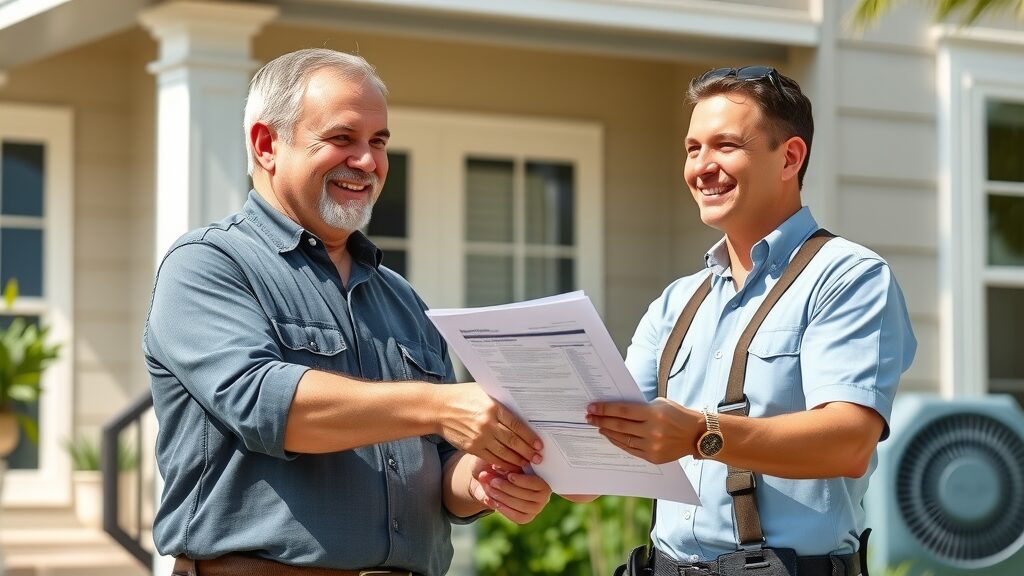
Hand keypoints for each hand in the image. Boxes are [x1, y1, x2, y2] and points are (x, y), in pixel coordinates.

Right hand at [436, 383, 542, 469]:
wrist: (438, 408)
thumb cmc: (462, 397)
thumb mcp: (483, 393)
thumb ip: (500, 403)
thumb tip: (522, 410)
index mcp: (493, 407)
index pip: (517, 425)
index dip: (530, 437)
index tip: (539, 444)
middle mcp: (487, 423)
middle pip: (513, 442)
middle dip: (528, 452)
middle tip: (538, 457)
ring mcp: (479, 437)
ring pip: (504, 453)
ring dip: (517, 460)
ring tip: (526, 463)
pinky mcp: (471, 447)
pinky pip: (491, 459)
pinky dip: (502, 464)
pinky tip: (510, 466)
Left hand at [470, 462, 551, 523]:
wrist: (507, 486)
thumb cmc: (511, 471)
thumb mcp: (511, 467)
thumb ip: (507, 466)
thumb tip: (495, 466)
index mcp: (543, 483)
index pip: (533, 483)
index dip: (521, 480)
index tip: (509, 475)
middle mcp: (544, 498)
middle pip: (524, 494)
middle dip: (506, 487)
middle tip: (492, 481)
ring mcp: (536, 509)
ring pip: (518, 505)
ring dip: (501, 497)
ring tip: (488, 489)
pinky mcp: (526, 518)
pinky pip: (514, 516)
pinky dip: (501, 507)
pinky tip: (489, 499)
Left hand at [586, 398, 700, 463]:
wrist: (697, 434)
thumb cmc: (677, 415)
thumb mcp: (660, 404)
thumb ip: (640, 407)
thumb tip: (616, 408)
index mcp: (654, 413)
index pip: (622, 410)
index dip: (605, 409)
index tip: (592, 407)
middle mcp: (652, 431)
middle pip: (619, 425)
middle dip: (601, 421)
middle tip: (588, 417)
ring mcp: (652, 446)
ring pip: (623, 439)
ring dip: (607, 432)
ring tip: (597, 426)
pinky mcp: (653, 457)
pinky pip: (630, 450)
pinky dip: (618, 442)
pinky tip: (610, 436)